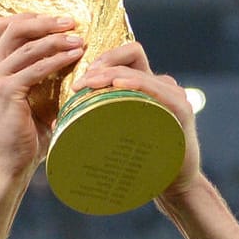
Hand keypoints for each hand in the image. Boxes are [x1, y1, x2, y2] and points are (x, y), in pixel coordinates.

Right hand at [0, 14, 85, 178]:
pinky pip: (35, 67)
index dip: (34, 18)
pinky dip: (57, 60)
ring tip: (79, 39)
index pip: (8, 27)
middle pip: (15, 27)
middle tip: (72, 21)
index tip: (61, 20)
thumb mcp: (34, 97)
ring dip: (56, 39)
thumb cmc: (28, 134)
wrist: (13, 163)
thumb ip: (42, 74)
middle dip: (46, 21)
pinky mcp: (5, 91)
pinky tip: (75, 57)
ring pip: (27, 45)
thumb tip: (72, 52)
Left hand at [73, 41, 201, 198]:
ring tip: (92, 83)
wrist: (174, 184)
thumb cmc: (143, 162)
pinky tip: (120, 84)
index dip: (103, 57)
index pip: (126, 55)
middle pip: (133, 53)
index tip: (80, 76)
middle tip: (80, 83)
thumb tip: (56, 123)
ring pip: (141, 72)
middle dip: (103, 63)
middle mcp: (162, 85)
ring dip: (113, 73)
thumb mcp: (117, 135)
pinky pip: (159, 89)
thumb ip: (97, 121)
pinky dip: (138, 83)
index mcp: (146, 87)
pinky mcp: (181, 109)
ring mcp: (173, 96)